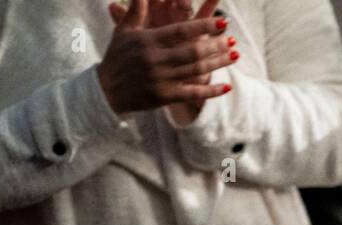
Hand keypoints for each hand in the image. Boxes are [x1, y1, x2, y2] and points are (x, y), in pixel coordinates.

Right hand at [98, 0, 233, 117]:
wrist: (106, 91)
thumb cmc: (117, 57)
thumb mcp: (124, 31)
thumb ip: (136, 10)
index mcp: (148, 41)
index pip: (181, 31)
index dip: (203, 26)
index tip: (222, 21)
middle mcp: (156, 60)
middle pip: (193, 51)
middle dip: (216, 45)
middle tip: (233, 40)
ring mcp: (161, 80)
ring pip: (196, 70)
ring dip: (218, 63)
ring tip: (235, 55)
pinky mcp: (165, 97)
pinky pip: (192, 94)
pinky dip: (211, 91)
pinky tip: (227, 87)